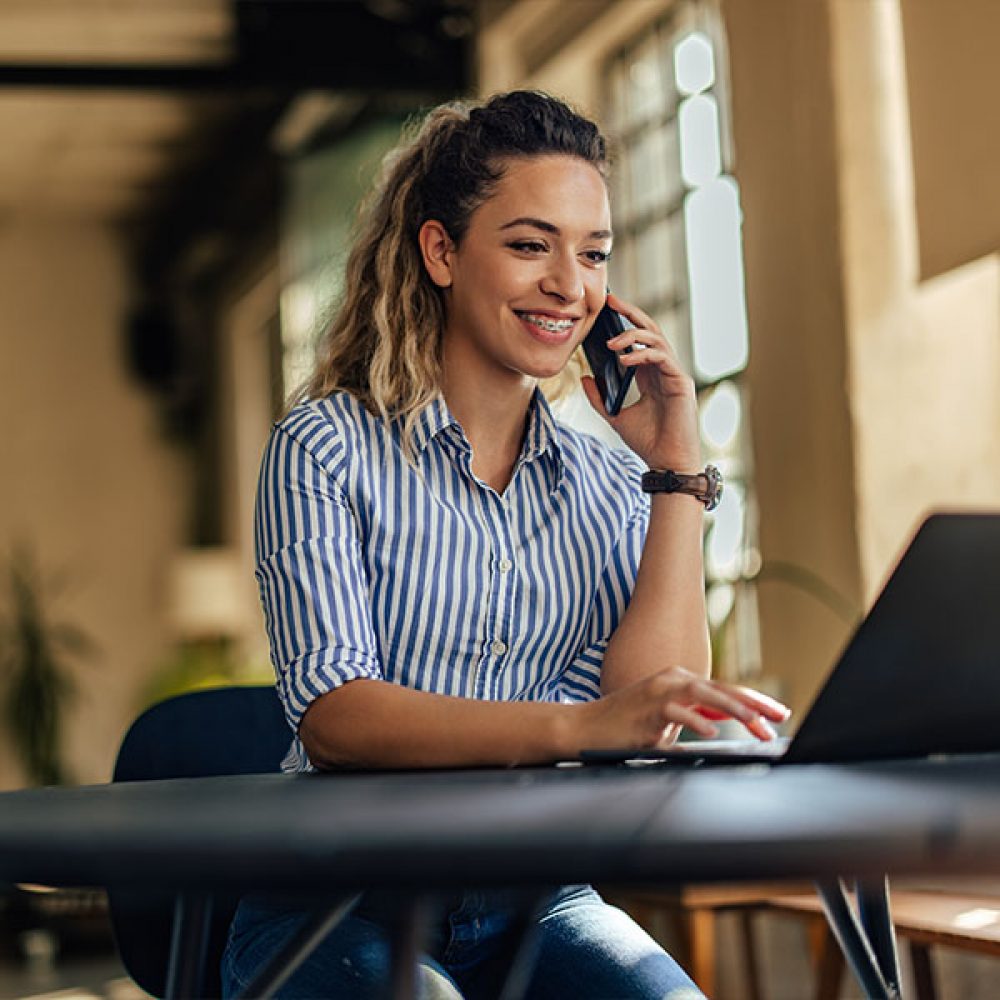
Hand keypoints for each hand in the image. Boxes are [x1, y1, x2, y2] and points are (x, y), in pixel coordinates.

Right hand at [574, 666, 789, 751]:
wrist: (587, 726)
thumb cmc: (627, 726)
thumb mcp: (668, 722)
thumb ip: (693, 718)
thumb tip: (721, 724)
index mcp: (681, 681)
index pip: (726, 690)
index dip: (754, 701)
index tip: (779, 713)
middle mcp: (674, 679)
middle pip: (722, 689)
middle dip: (754, 704)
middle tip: (781, 716)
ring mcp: (659, 689)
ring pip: (703, 694)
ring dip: (732, 708)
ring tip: (755, 721)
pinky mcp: (646, 706)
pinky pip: (675, 711)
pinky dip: (694, 721)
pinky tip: (711, 733)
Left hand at [580, 292, 701, 469]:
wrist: (665, 462)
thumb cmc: (647, 441)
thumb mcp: (615, 416)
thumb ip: (599, 397)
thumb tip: (584, 377)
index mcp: (650, 375)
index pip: (638, 340)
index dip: (624, 323)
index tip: (605, 310)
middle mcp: (663, 370)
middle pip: (650, 331)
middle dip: (631, 313)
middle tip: (611, 301)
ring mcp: (674, 374)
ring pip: (656, 339)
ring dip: (632, 336)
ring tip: (610, 343)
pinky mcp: (681, 382)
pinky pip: (661, 357)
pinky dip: (641, 355)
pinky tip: (622, 360)